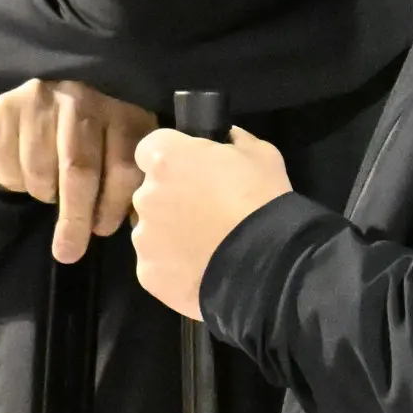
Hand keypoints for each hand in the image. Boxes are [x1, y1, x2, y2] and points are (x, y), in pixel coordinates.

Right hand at [0, 80, 154, 262]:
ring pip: (41, 170)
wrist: (27, 119)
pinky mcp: (9, 107)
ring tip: (49, 191)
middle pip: (80, 169)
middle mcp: (86, 99)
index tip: (103, 230)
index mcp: (123, 114)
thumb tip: (137, 227)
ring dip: (44, 195)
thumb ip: (126, 188)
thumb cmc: (81, 149)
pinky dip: (17, 182)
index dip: (114, 203)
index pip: (124, 164)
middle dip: (76, 216)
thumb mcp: (113, 161)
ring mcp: (45, 99)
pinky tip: (25, 173)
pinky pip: (12, 163)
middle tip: (70, 250)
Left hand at [128, 125, 292, 319]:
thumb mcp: (259, 153)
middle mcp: (145, 196)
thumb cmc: (263, 201)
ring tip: (206, 246)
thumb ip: (231, 140)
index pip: (151, 149)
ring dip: (171, 233)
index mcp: (165, 159)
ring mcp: (143, 237)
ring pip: (152, 229)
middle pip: (150, 192)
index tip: (192, 171)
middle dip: (172, 198)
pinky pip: (157, 264)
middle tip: (205, 212)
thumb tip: (224, 139)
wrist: (268, 266)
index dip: (172, 159)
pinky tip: (202, 269)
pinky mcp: (147, 273)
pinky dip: (173, 266)